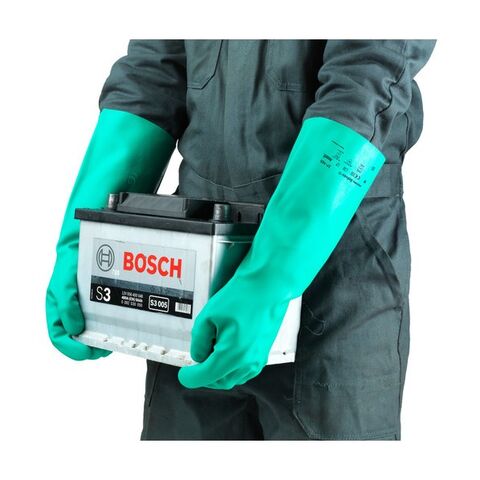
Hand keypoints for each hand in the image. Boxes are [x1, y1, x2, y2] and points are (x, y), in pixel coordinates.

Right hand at [46, 245, 110, 360]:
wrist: (82, 249)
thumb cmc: (68, 266)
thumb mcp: (64, 285)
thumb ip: (66, 306)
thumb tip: (75, 329)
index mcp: (56, 312)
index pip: (59, 338)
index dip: (71, 349)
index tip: (86, 353)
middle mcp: (68, 315)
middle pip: (76, 340)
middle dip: (89, 348)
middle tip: (104, 349)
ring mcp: (82, 311)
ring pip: (89, 334)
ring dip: (98, 342)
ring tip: (110, 342)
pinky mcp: (96, 307)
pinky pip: (100, 323)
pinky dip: (106, 329)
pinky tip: (115, 329)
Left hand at [177, 274, 288, 389]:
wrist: (268, 287)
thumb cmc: (242, 297)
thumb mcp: (208, 316)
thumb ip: (199, 341)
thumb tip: (198, 355)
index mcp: (232, 354)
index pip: (205, 377)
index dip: (190, 377)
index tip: (183, 374)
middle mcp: (248, 362)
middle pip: (220, 382)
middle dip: (204, 377)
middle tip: (195, 365)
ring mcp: (258, 359)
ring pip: (233, 379)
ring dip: (219, 374)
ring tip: (211, 356)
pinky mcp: (264, 353)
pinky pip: (245, 371)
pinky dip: (232, 369)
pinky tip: (226, 354)